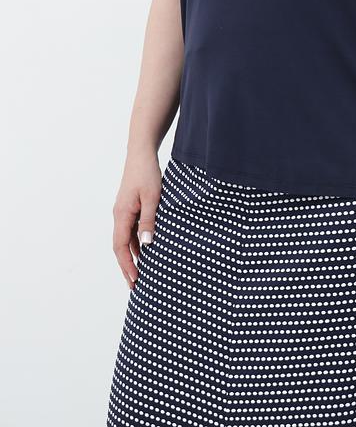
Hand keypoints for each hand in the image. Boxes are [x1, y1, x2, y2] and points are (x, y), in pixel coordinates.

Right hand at [112, 149, 161, 288]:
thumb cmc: (147, 173)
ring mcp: (124, 211)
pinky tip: (145, 249)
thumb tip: (146, 245)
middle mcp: (119, 215)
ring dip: (132, 255)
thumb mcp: (153, 198)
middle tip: (135, 285)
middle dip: (127, 266)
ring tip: (140, 272)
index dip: (127, 265)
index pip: (120, 247)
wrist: (141, 152)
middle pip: (120, 247)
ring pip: (125, 239)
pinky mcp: (130, 206)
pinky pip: (130, 229)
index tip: (134, 281)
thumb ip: (149, 221)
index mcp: (122, 215)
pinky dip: (135, 242)